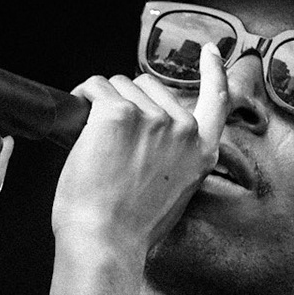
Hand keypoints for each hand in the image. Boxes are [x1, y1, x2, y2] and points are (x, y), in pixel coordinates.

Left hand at [51, 42, 227, 254]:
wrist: (106, 242)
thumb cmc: (129, 228)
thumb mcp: (173, 192)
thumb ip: (175, 158)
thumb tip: (151, 138)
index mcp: (202, 151)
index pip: (216, 100)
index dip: (213, 72)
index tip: (211, 52)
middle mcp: (183, 129)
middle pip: (150, 86)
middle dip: (127, 101)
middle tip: (111, 141)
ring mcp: (152, 118)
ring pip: (120, 86)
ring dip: (102, 103)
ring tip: (96, 142)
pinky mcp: (118, 114)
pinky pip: (95, 87)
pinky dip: (82, 96)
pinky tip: (78, 116)